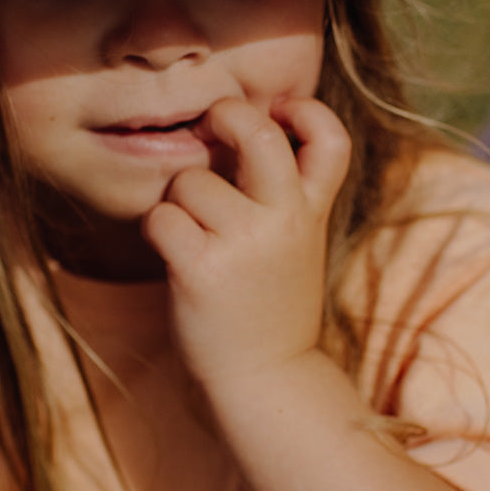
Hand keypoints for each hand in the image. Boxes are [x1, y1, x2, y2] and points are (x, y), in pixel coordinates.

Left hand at [141, 96, 350, 389]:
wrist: (267, 380)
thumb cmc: (271, 301)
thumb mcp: (300, 240)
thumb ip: (286, 189)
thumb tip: (244, 123)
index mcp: (312, 210)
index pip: (331, 139)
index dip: (306, 110)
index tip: (278, 111)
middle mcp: (284, 220)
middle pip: (258, 132)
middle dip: (225, 115)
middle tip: (211, 128)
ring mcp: (244, 244)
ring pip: (189, 180)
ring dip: (179, 200)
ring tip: (194, 234)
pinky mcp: (202, 270)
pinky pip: (161, 217)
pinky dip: (157, 229)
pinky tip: (173, 252)